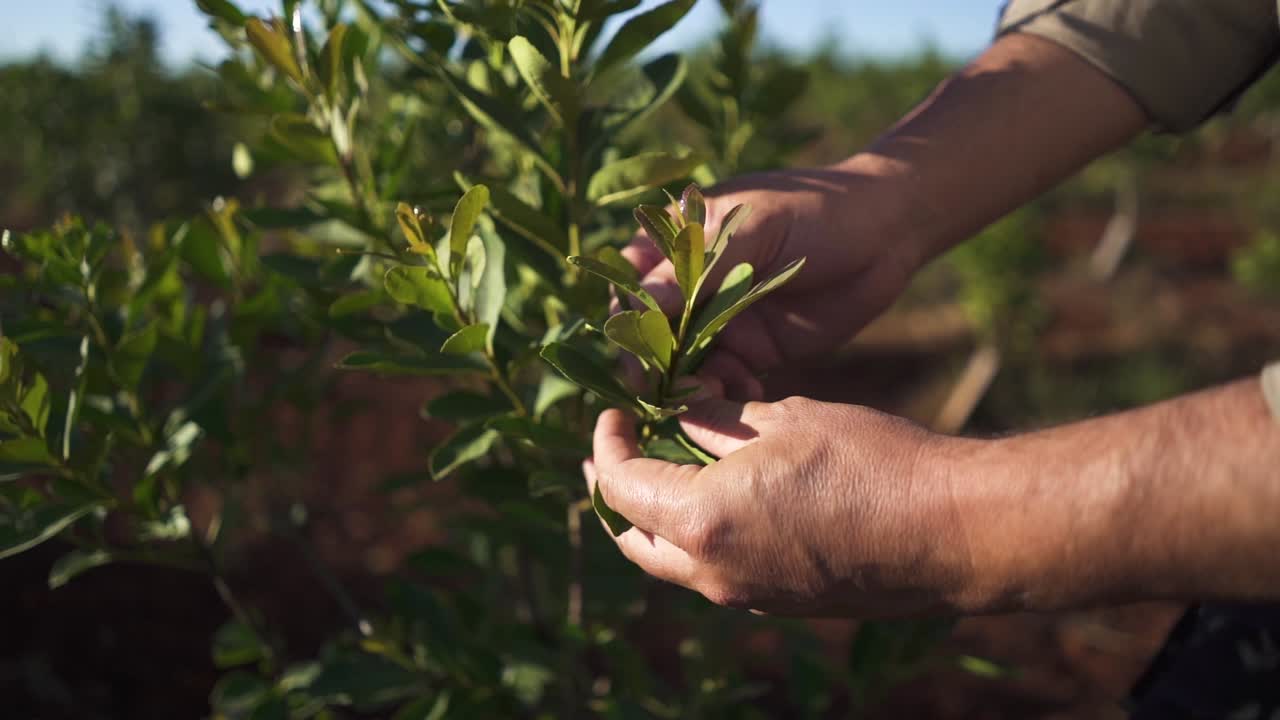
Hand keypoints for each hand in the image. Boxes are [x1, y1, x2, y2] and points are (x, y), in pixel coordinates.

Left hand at [584, 392, 988, 616]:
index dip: (607, 443)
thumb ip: (717, 421)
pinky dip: (697, 534)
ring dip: (654, 517)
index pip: (620, 486)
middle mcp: (714, 572)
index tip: (614, 413)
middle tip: (615, 450)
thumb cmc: (871, 463)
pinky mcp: (778, 603)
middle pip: (631, 538)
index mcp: (704, 521)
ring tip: (662, 467)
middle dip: (613, 492)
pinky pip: (714, 571)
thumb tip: (680, 409)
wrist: (950, 531)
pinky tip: (717, 495)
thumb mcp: (785, 421)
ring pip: (671, 561)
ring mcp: (747, 596)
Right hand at [622, 159, 922, 399]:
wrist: (888, 233)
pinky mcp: (754, 348)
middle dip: (653, 360)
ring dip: (687, 381)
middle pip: (653, 329)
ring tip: (704, 394)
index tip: (633, 342)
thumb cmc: (816, 208)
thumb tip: (641, 305)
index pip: (634, 280)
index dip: (627, 313)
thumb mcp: (756, 227)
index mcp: (680, 238)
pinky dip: (726, 391)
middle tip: (660, 386)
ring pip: (685, 360)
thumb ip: (702, 267)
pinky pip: (725, 377)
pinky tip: (744, 391)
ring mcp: (722, 317)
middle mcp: (693, 283)